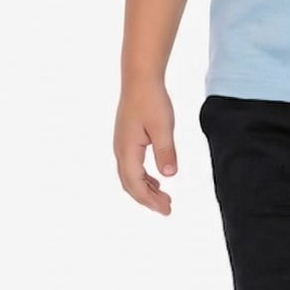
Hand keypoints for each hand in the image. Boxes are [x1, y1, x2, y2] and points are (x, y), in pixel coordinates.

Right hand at [113, 80, 177, 214]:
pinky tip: (157, 180)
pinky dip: (144, 178)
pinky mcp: (127, 140)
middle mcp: (120, 151)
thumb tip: (169, 175)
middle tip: (168, 208)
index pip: (135, 184)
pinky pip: (132, 166)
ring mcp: (122, 145)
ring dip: (146, 189)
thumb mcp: (163, 127)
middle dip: (148, 199)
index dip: (149, 200)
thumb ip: (166, 151)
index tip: (166, 210)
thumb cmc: (151, 101)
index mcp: (127, 150)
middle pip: (130, 184)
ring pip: (130, 176)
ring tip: (164, 198)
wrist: (139, 80)